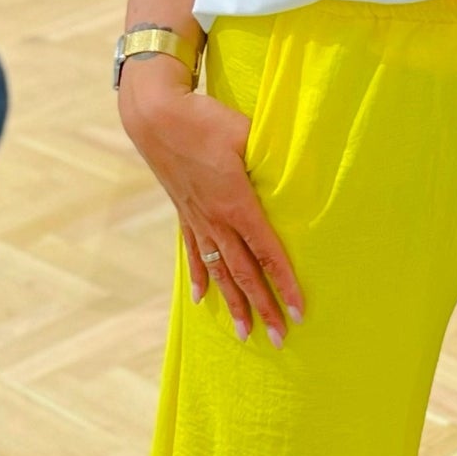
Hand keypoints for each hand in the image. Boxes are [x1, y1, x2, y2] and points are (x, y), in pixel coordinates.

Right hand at [118, 57, 302, 346]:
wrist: (154, 116)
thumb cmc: (203, 119)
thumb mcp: (245, 132)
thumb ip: (274, 154)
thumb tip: (302, 163)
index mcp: (237, 203)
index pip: (267, 253)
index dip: (284, 284)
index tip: (298, 311)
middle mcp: (216, 220)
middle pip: (245, 273)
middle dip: (263, 308)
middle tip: (280, 340)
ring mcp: (197, 219)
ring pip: (220, 271)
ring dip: (234, 304)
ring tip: (245, 334)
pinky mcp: (184, 212)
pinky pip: (194, 253)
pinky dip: (200, 277)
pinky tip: (203, 300)